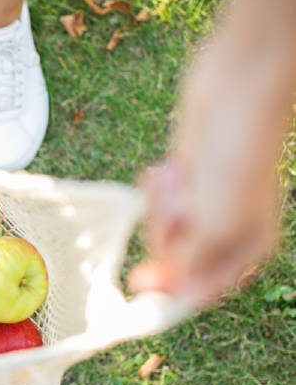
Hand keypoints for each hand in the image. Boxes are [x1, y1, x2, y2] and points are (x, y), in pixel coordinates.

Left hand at [129, 38, 285, 303]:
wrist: (233, 91)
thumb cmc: (234, 159)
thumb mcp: (215, 224)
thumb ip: (191, 263)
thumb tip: (175, 293)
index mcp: (246, 248)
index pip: (201, 288)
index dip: (169, 292)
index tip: (138, 285)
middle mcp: (226, 230)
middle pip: (175, 259)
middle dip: (165, 234)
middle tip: (176, 207)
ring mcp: (204, 204)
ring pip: (161, 229)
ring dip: (160, 208)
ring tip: (177, 178)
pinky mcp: (184, 180)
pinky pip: (156, 201)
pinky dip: (157, 188)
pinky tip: (170, 168)